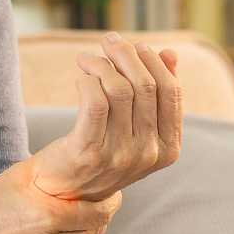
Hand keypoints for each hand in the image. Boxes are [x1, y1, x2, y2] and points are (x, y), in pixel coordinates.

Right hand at [0, 157, 122, 233]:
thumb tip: (82, 160)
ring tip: (71, 224)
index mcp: (47, 214)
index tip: (111, 197)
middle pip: (94, 232)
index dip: (110, 204)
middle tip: (91, 208)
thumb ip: (51, 172)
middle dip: (96, 219)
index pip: (100, 212)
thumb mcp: (15, 178)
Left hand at [29, 32, 183, 203]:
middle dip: (127, 55)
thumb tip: (170, 53)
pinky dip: (88, 80)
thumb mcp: (136, 129)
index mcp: (168, 148)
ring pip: (119, 90)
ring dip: (102, 64)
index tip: (136, 46)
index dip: (154, 62)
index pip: (171, 92)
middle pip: (145, 86)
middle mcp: (148, 153)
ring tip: (88, 59)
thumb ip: (155, 95)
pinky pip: (94, 101)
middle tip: (110, 41)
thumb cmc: (101, 151)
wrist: (62, 192)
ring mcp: (119, 155)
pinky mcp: (88, 152)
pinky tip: (80, 76)